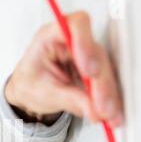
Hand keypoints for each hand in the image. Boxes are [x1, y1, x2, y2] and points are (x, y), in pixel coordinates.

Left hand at [5, 11, 122, 126]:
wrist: (28, 90)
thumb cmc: (29, 82)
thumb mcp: (43, 92)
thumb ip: (68, 99)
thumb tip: (92, 108)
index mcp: (51, 36)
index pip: (74, 26)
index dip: (86, 44)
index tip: (90, 72)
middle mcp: (71, 40)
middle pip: (96, 53)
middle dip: (101, 83)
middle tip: (102, 107)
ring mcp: (85, 53)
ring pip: (106, 68)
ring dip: (109, 94)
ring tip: (109, 115)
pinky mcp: (95, 67)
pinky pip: (106, 80)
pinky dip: (109, 98)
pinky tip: (112, 112)